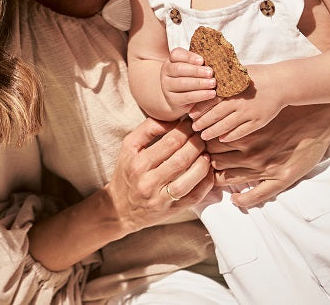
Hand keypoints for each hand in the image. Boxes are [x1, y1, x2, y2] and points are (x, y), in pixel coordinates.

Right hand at [105, 117, 213, 234]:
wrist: (121, 208)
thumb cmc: (127, 172)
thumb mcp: (129, 147)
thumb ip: (148, 129)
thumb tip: (173, 118)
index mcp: (138, 163)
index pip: (169, 142)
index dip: (185, 130)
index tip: (191, 123)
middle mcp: (148, 182)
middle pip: (181, 159)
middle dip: (197, 144)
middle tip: (202, 136)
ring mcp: (161, 199)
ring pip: (189, 179)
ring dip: (203, 163)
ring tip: (206, 153)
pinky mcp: (172, 211)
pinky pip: (195, 196)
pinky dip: (206, 182)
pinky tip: (208, 171)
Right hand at [160, 48, 215, 115]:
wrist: (178, 100)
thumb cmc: (190, 79)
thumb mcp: (192, 69)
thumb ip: (199, 64)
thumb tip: (216, 59)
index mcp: (171, 61)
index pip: (176, 54)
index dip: (189, 57)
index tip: (202, 60)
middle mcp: (166, 73)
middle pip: (179, 69)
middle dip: (196, 71)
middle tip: (211, 72)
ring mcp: (167, 87)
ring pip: (182, 83)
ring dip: (200, 83)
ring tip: (213, 83)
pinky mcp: (173, 100)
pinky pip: (187, 97)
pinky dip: (201, 95)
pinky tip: (212, 93)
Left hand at [188, 77, 286, 141]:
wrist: (282, 83)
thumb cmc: (258, 75)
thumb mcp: (239, 72)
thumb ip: (224, 78)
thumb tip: (205, 79)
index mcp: (232, 88)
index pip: (211, 100)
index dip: (199, 108)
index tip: (190, 114)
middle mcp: (239, 102)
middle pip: (216, 115)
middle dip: (202, 122)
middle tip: (193, 127)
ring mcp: (249, 113)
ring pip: (226, 125)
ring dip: (213, 132)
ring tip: (204, 136)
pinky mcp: (258, 121)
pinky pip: (242, 131)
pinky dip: (230, 136)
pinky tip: (222, 138)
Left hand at [202, 102, 329, 207]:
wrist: (319, 119)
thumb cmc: (288, 112)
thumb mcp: (257, 111)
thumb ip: (235, 115)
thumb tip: (213, 118)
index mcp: (243, 134)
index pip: (210, 142)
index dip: (202, 145)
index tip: (197, 145)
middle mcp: (251, 152)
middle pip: (215, 160)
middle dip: (205, 161)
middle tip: (200, 162)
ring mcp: (264, 167)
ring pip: (229, 178)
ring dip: (219, 179)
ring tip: (215, 178)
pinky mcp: (280, 178)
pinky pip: (256, 196)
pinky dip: (242, 201)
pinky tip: (237, 200)